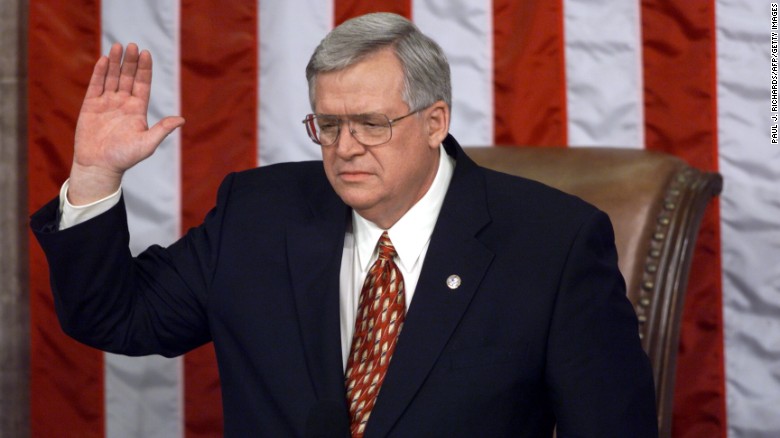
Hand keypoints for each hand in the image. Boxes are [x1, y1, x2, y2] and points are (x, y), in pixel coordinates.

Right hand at [68, 43, 184, 204]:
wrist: (99, 166)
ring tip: (119, 46)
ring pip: (112, 78)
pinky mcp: (90, 106)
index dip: (145, 69)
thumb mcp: (147, 143)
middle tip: (133, 45)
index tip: (147, 53)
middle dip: (131, 62)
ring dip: (116, 62)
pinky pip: (96, 85)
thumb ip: (162, 130)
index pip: (143, 84)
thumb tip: (182, 120)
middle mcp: (123, 103)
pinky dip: (100, 73)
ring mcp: (106, 103)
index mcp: (138, 110)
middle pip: (128, 77)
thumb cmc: (125, 157)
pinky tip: (104, 60)